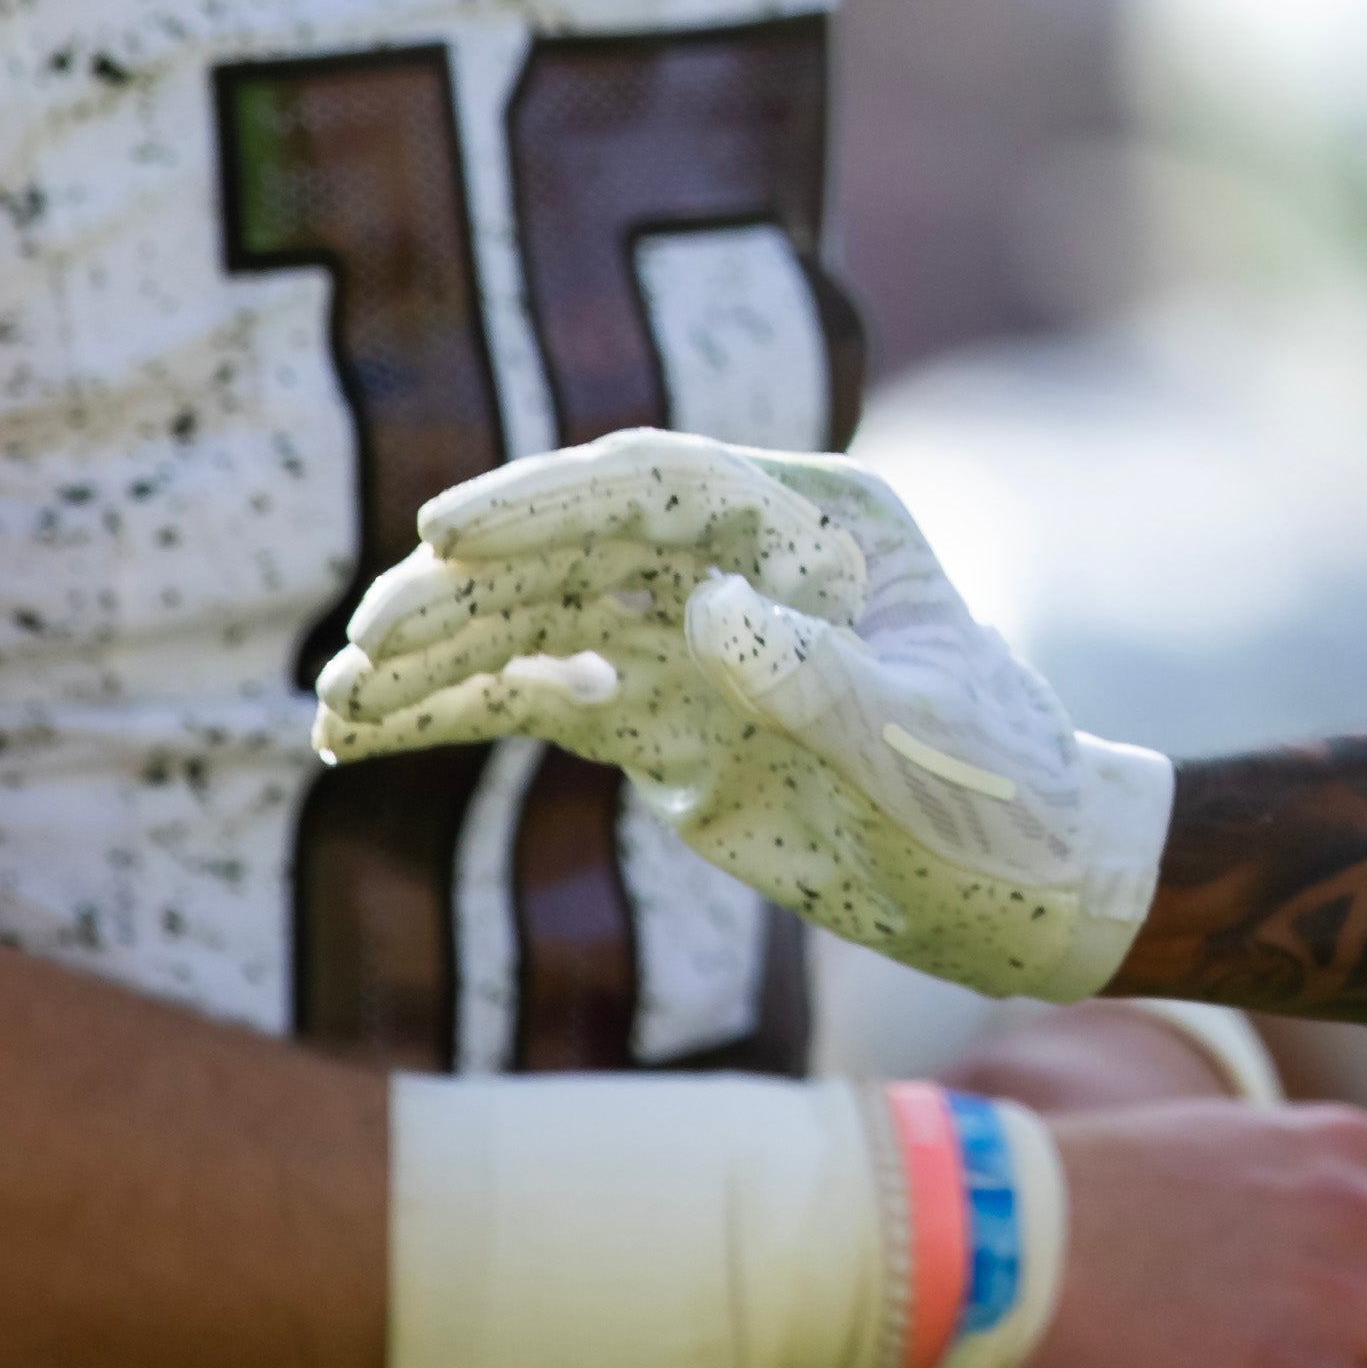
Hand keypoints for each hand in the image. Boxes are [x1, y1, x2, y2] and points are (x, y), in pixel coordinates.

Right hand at [307, 426, 1167, 999]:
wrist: (1034, 884)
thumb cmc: (1007, 798)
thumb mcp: (930, 744)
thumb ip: (829, 678)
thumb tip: (709, 611)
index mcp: (817, 524)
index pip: (657, 483)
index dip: (546, 500)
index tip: (446, 534)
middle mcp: (742, 562)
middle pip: (572, 548)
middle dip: (461, 592)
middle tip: (364, 649)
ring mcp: (696, 638)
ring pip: (536, 620)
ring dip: (434, 657)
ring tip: (332, 707)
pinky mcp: (665, 716)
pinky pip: (536, 693)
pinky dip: (453, 710)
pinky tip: (362, 736)